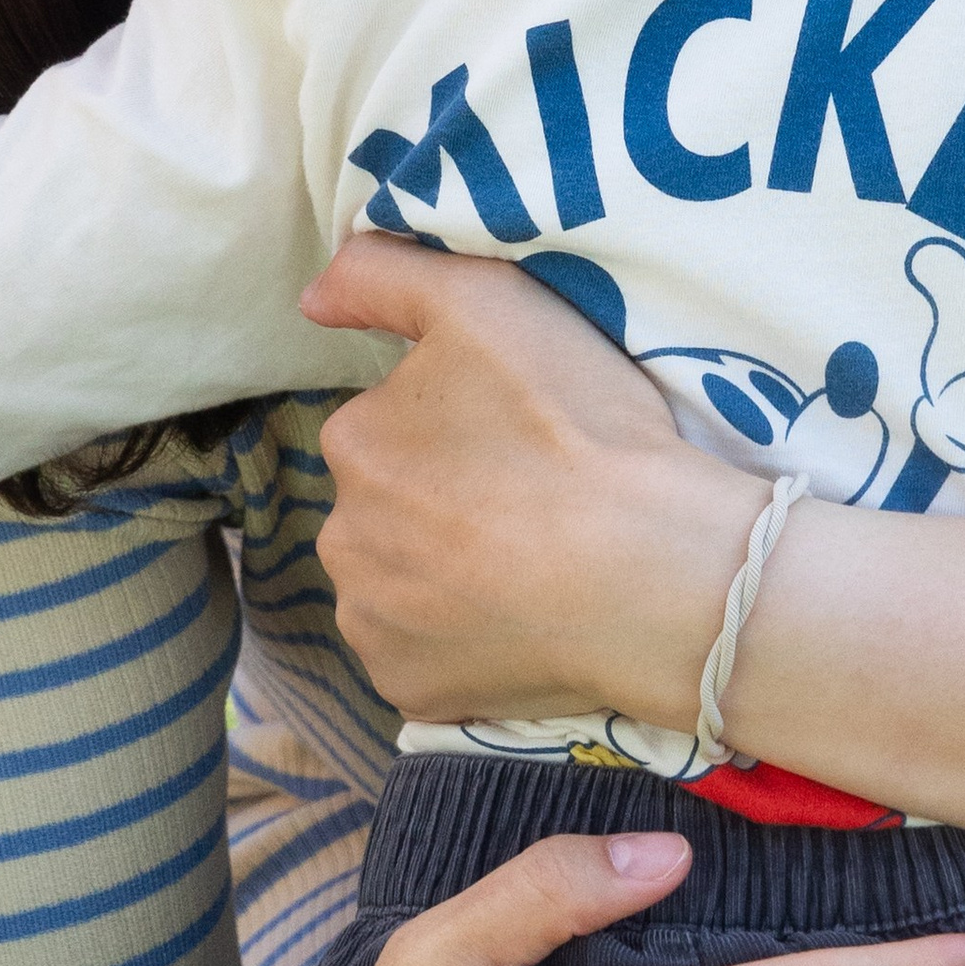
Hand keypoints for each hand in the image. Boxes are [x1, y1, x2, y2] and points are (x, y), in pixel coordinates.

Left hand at [300, 236, 757, 726]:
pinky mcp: (411, 691)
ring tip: (534, 562)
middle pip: (390, 506)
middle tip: (533, 497)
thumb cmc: (576, 429)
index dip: (460, 423)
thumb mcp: (487, 301)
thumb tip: (312, 299)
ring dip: (444, 571)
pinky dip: (461, 639)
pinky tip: (522, 618)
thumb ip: (384, 274)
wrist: (652, 574)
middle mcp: (340, 539)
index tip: (523, 431)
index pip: (393, 424)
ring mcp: (373, 625)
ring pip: (400, 581)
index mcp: (352, 442)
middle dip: (443, 500)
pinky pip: (423, 653)